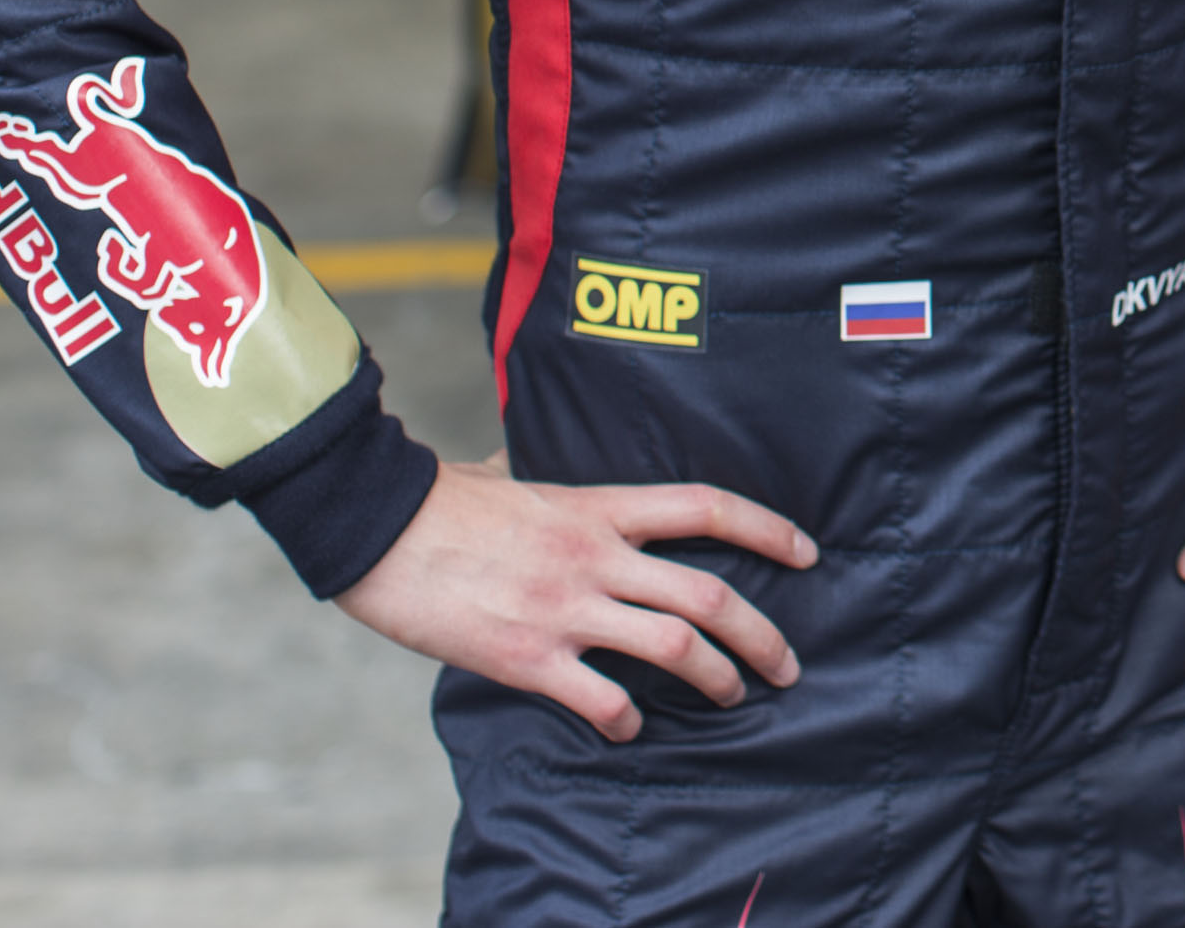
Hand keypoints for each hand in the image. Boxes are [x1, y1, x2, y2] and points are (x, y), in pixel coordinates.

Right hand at [334, 454, 816, 741]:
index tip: (807, 552)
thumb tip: (510, 455)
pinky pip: (600, 699)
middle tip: (787, 665)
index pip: (707, 508)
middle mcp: (597, 556)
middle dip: (762, 635)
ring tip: (732, 697)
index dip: (768, 529)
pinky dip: (626, 721)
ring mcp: (566, 607)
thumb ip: (529, 473)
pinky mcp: (528, 657)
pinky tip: (628, 729)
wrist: (378, 528)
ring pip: (674, 648)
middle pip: (709, 595)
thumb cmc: (437, 501)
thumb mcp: (502, 472)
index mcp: (599, 507)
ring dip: (716, 679)